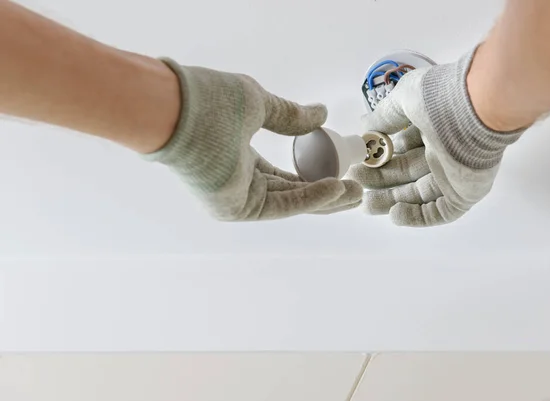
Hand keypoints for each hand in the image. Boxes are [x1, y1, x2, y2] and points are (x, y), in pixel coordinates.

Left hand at [143, 59, 361, 220]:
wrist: (176, 108)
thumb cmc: (208, 102)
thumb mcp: (258, 104)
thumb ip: (289, 116)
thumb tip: (321, 113)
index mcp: (239, 159)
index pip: (283, 174)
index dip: (313, 173)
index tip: (340, 168)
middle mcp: (238, 183)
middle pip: (290, 193)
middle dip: (325, 193)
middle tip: (355, 189)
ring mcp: (235, 198)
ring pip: (289, 202)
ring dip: (324, 200)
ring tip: (355, 194)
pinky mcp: (235, 208)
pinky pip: (281, 204)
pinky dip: (309, 198)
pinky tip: (336, 190)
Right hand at [347, 50, 522, 226]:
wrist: (477, 109)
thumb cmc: (441, 98)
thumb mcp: (404, 98)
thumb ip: (385, 115)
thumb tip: (366, 127)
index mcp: (432, 128)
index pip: (403, 149)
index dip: (380, 158)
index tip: (359, 164)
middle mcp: (443, 152)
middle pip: (407, 174)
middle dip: (380, 181)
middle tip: (356, 186)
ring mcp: (454, 175)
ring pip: (419, 194)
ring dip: (392, 201)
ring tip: (366, 205)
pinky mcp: (465, 194)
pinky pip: (440, 211)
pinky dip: (417, 216)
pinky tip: (395, 214)